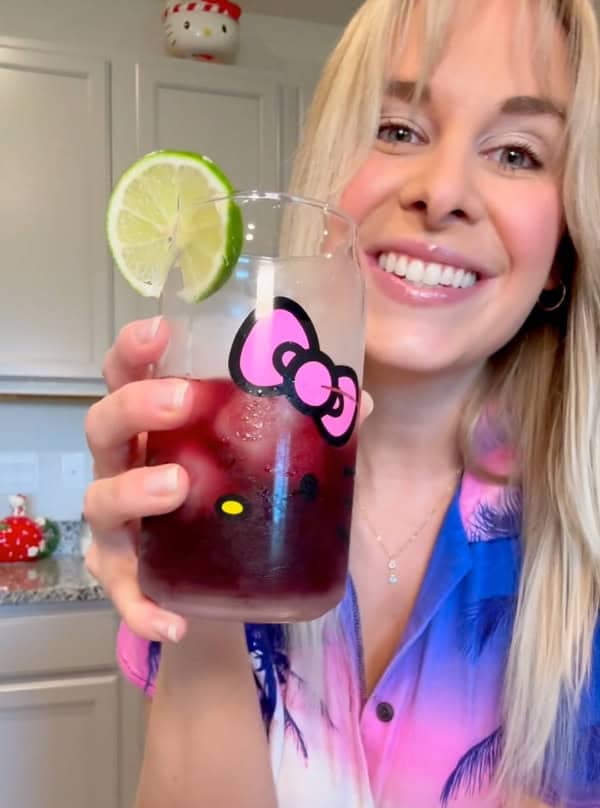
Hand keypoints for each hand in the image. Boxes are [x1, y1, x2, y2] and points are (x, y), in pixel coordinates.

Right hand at [84, 315, 373, 644]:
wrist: (226, 583)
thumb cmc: (235, 496)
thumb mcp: (267, 459)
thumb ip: (306, 428)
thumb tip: (358, 400)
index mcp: (156, 426)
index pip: (126, 376)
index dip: (133, 350)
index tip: (161, 330)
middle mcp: (126, 466)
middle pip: (104, 427)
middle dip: (135, 407)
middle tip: (182, 400)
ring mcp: (119, 525)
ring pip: (100, 501)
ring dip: (133, 491)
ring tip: (179, 486)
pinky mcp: (128, 579)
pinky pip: (125, 595)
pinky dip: (144, 607)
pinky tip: (176, 621)